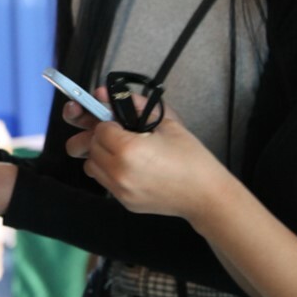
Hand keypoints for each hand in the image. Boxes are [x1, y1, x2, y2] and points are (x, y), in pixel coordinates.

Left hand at [63, 101, 226, 220]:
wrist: (205, 195)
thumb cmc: (191, 158)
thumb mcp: (167, 123)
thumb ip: (136, 105)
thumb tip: (106, 94)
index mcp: (129, 149)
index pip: (100, 129)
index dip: (110, 123)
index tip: (121, 124)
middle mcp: (119, 171)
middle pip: (91, 147)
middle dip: (102, 138)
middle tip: (120, 136)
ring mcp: (120, 190)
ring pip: (91, 166)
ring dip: (101, 155)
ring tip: (123, 152)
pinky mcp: (124, 202)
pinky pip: (103, 181)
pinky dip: (109, 171)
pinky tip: (129, 166)